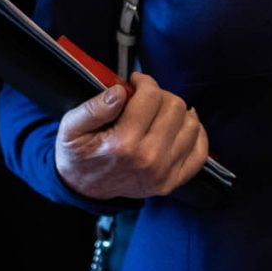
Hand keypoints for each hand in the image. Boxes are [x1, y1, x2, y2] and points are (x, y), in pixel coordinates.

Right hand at [54, 72, 209, 199]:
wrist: (85, 188)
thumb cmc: (79, 154)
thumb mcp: (71, 127)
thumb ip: (94, 108)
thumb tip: (121, 92)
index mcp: (123, 144)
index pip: (151, 96)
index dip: (144, 82)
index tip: (136, 82)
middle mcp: (148, 159)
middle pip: (175, 107)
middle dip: (161, 95)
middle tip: (146, 98)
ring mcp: (163, 173)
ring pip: (191, 125)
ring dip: (178, 112)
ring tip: (161, 112)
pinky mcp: (172, 182)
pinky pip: (200, 152)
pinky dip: (196, 134)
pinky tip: (182, 126)